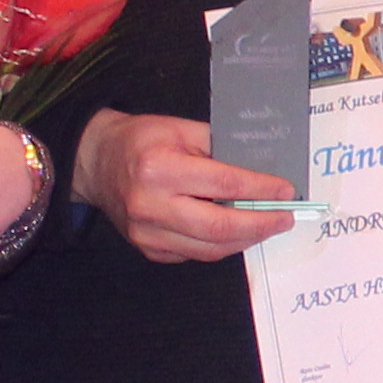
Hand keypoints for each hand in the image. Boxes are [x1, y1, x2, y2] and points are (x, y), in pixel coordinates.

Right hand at [76, 111, 295, 263]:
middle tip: (286, 217)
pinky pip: (194, 253)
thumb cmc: (141, 141)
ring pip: (210, 248)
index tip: (286, 191)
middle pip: (219, 226)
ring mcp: (147, 233)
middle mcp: (150, 205)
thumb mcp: (180, 129)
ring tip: (267, 226)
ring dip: (245, 239)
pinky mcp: (148, 248)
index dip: (260, 190)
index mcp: (159, 168)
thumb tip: (261, 168)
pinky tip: (237, 232)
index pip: (223, 185)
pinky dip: (221, 245)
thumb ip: (219, 148)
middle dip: (261, 224)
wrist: (97, 163)